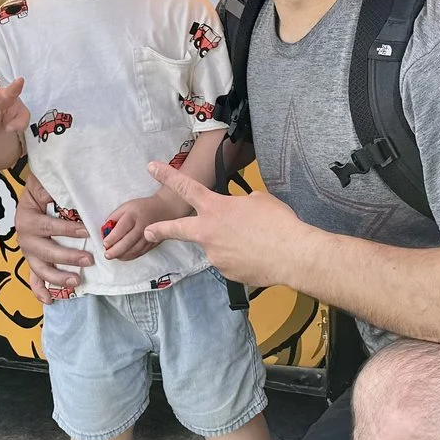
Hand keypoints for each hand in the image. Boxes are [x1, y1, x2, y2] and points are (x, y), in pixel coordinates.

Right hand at [13, 170, 91, 298]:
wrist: (33, 193)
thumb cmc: (43, 189)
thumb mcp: (45, 184)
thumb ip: (53, 188)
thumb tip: (70, 196)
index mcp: (26, 218)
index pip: (48, 226)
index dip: (66, 230)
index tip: (87, 233)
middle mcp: (24, 237)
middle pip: (46, 252)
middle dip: (68, 258)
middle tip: (89, 260)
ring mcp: (28, 252)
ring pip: (41, 269)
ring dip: (59, 277)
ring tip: (77, 281)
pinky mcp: (32, 260)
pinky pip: (34, 278)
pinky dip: (40, 290)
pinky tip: (50, 300)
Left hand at [99, 190, 185, 260]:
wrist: (164, 208)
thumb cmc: (141, 207)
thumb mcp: (126, 206)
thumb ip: (114, 217)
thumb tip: (105, 231)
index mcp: (133, 215)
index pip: (121, 228)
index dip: (112, 238)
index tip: (104, 243)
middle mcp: (142, 226)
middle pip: (128, 241)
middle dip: (116, 250)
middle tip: (107, 255)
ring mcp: (149, 235)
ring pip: (135, 249)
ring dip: (123, 255)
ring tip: (113, 257)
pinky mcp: (153, 242)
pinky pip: (141, 251)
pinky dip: (131, 256)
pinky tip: (123, 257)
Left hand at [140, 161, 310, 288]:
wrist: (291, 255)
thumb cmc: (278, 223)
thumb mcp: (259, 200)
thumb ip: (241, 204)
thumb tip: (239, 211)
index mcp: (215, 207)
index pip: (186, 187)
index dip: (167, 176)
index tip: (151, 167)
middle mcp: (208, 232)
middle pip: (176, 230)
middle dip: (159, 230)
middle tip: (149, 232)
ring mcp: (214, 255)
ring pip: (215, 247)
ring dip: (228, 245)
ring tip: (255, 244)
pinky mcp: (225, 272)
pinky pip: (229, 262)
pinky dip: (240, 259)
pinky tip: (257, 257)